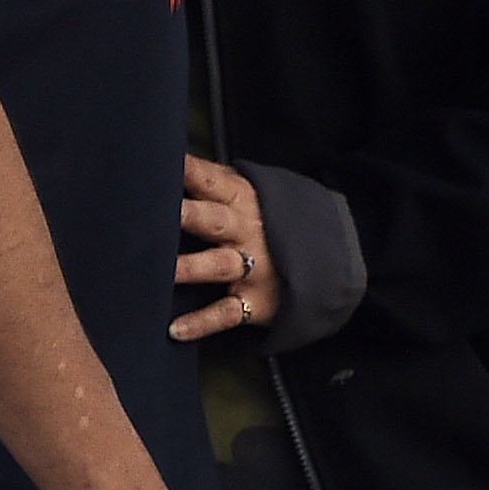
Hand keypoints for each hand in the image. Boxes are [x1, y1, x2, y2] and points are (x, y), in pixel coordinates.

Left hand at [172, 155, 281, 340]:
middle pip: (215, 221)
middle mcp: (246, 232)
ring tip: (165, 271)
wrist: (329, 258)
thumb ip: (212, 180)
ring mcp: (252, 268)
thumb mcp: (249, 193)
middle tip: (166, 212)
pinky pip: (226, 313)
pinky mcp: (253, 302)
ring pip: (219, 265)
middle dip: (191, 216)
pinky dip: (202, 323)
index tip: (159, 165)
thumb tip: (166, 159)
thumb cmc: (267, 219)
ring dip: (191, 267)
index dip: (187, 172)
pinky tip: (175, 329)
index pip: (210, 181)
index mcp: (241, 200)